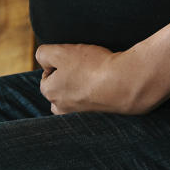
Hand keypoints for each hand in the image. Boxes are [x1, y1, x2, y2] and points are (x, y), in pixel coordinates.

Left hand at [36, 44, 159, 115]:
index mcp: (50, 94)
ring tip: (97, 75)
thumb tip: (44, 61)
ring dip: (83, 85)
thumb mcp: (60, 52)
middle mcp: (62, 109)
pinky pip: (93, 101)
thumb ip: (43, 54)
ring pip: (76, 95)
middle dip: (70, 76)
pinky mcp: (99, 116)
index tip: (75, 59)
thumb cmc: (92, 67)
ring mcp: (81, 115)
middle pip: (61, 87)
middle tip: (86, 66)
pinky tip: (107, 84)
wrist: (126, 83)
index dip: (60, 62)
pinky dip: (98, 92)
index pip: (47, 74)